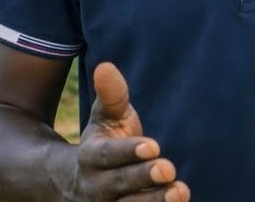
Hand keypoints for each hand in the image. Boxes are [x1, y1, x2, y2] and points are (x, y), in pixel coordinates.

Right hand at [72, 62, 188, 201]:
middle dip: (143, 178)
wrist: (74, 185)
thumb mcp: (104, 118)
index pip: (107, 155)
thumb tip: (106, 66)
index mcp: (89, 157)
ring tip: (180, 192)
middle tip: (168, 168)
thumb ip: (111, 95)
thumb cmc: (103, 142)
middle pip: (119, 184)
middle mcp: (95, 187)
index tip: (153, 145)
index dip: (128, 151)